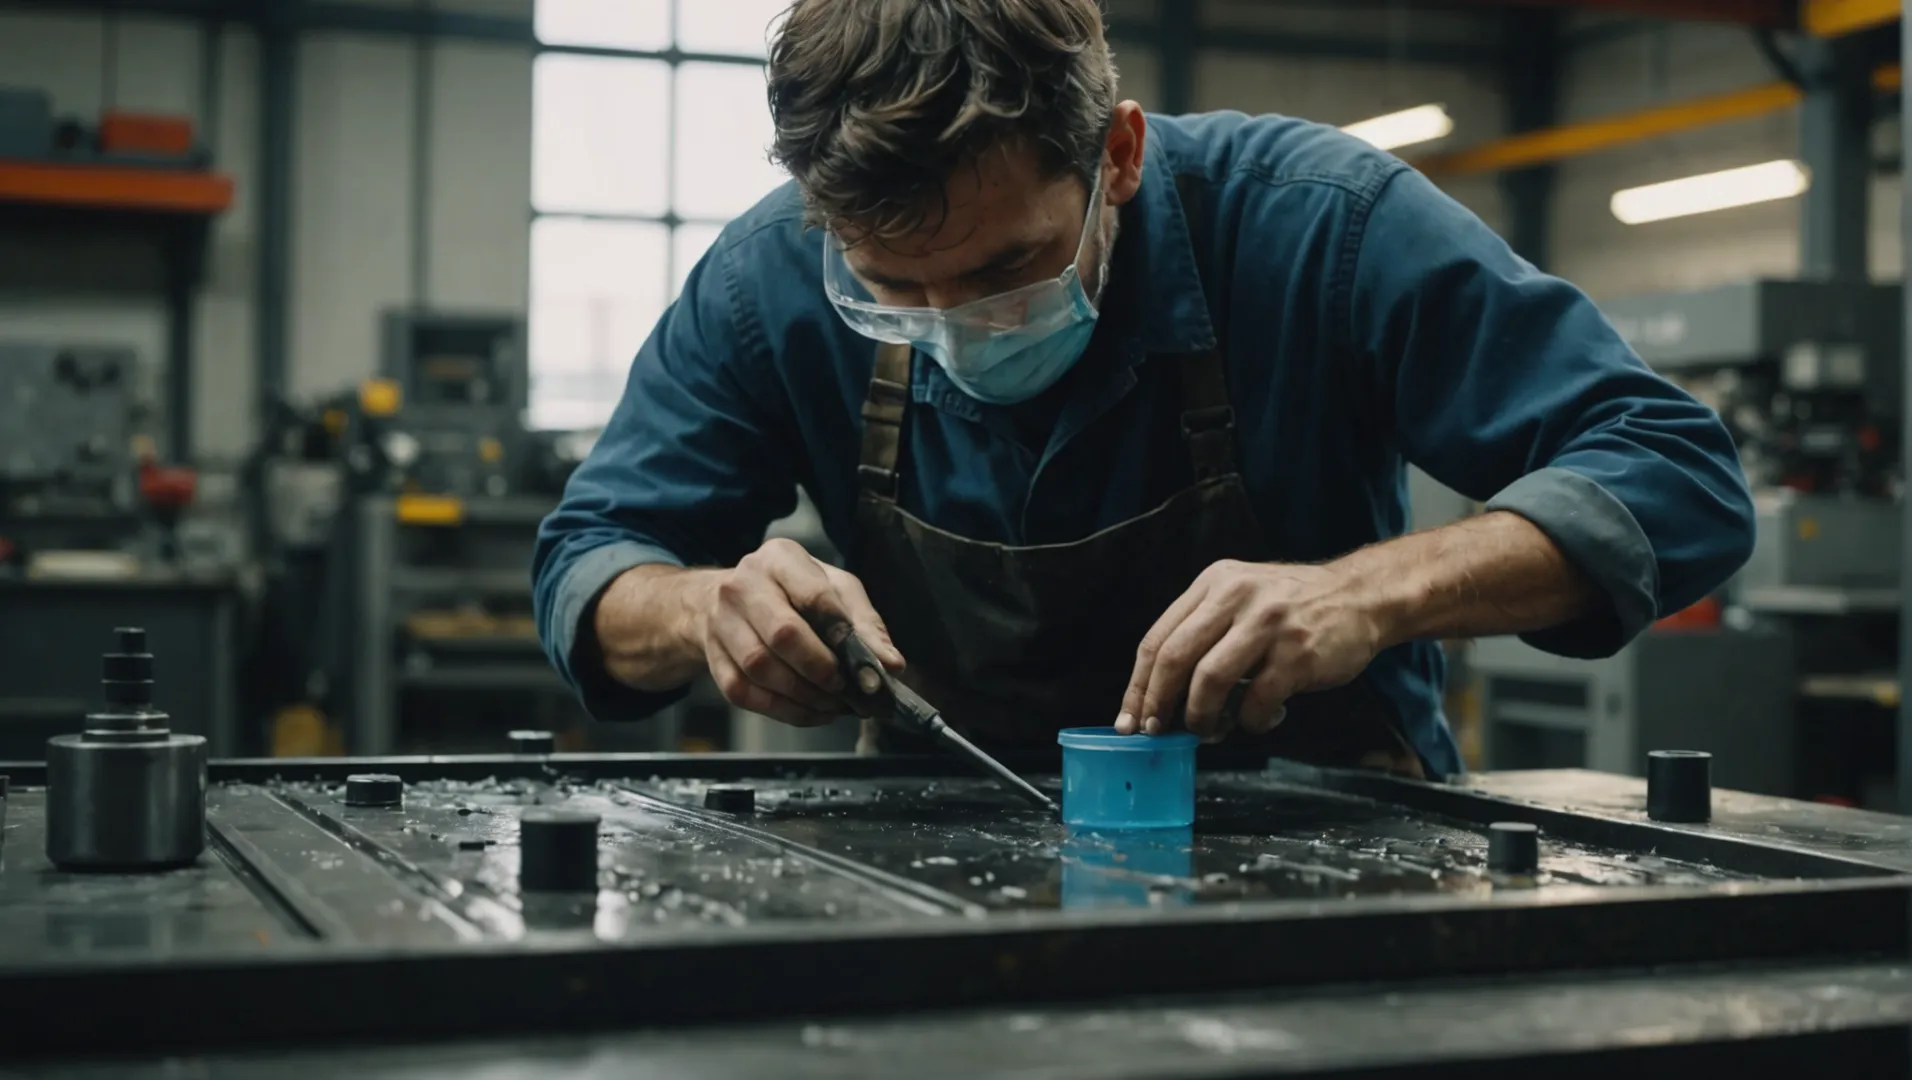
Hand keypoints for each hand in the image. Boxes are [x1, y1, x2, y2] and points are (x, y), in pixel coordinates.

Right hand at [705, 538, 904, 727]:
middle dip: (822, 669)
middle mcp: (743, 585)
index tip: (870, 669)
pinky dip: (785, 710)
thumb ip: (865, 625)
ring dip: (805, 695)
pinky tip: (811, 711)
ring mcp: (721, 622)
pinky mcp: (713, 659)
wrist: (722, 601)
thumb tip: (891, 665)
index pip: (815, 596)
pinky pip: (747, 693)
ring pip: (761, 668)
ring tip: (834, 704)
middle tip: (847, 688)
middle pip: (783, 634)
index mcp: (779, 558)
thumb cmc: (791, 593)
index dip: (845, 636)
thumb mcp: (834, 590)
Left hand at [1115, 559, 1386, 741]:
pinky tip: (1260, 719)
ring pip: (1209, 681)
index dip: (1139, 685)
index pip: (1158, 638)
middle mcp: (1236, 596)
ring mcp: (1267, 624)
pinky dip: (1251, 722)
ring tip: (1209, 730)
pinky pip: (1256, 701)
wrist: (1361, 597)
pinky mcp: (1297, 653)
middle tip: (1158, 732)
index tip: (1130, 720)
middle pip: (1175, 658)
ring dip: (1201, 717)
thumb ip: (1204, 634)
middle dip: (1158, 704)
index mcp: (1214, 583)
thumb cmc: (1293, 608)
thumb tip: (1161, 696)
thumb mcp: (1241, 597)